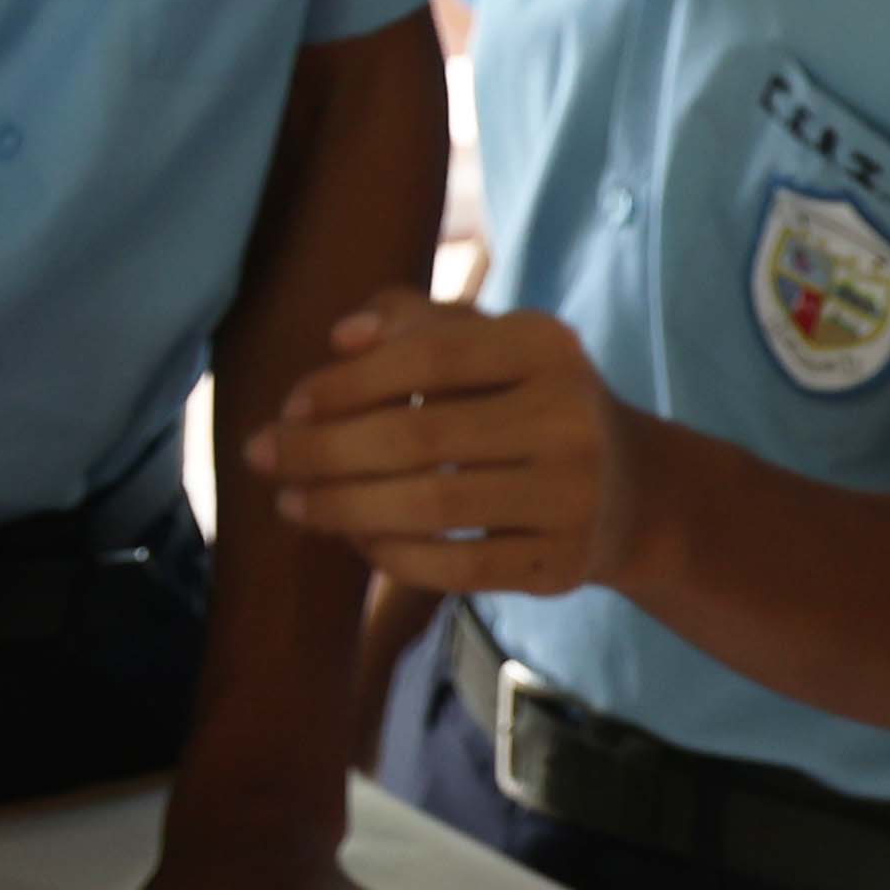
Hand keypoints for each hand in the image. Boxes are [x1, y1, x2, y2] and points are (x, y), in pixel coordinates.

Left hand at [242, 290, 638, 599]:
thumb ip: (414, 322)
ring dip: (342, 506)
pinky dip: (391, 556)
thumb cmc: (524, 401)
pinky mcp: (561, 564)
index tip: (289, 405)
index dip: (347, 381)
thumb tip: (343, 335)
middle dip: (322, 450)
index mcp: (547, 345)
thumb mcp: (487, 345)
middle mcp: (570, 416)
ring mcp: (572, 496)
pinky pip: (456, 567)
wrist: (629, 491)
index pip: (427, 356)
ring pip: (431, 506)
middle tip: (260, 457)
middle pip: (418, 436)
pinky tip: (353, 540)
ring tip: (291, 502)